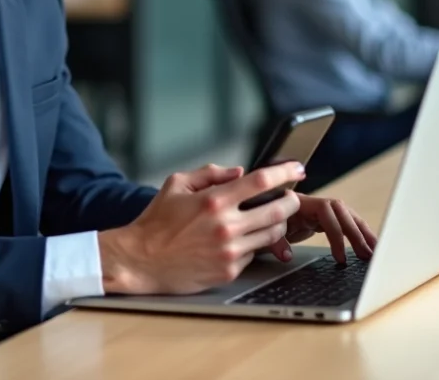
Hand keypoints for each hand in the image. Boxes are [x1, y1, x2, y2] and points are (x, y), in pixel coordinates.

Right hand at [98, 162, 304, 295]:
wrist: (140, 261)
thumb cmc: (156, 222)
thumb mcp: (176, 185)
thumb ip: (209, 174)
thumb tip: (239, 172)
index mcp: (214, 200)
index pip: (261, 182)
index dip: (285, 172)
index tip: (297, 168)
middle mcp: (225, 226)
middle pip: (277, 210)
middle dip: (291, 201)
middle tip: (291, 197)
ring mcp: (229, 251)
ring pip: (272, 234)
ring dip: (277, 223)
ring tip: (269, 217)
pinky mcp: (229, 271)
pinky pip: (254, 254)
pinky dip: (253, 244)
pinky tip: (242, 239)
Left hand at [266, 195, 377, 264]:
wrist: (252, 219)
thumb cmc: (256, 224)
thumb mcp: (262, 233)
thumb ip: (273, 241)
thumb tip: (287, 256)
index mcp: (297, 201)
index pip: (326, 211)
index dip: (336, 233)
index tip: (341, 256)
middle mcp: (310, 203)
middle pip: (341, 211)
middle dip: (356, 233)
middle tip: (367, 255)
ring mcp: (316, 210)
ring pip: (346, 215)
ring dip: (362, 232)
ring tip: (375, 250)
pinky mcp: (319, 218)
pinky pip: (342, 222)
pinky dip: (356, 232)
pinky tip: (367, 245)